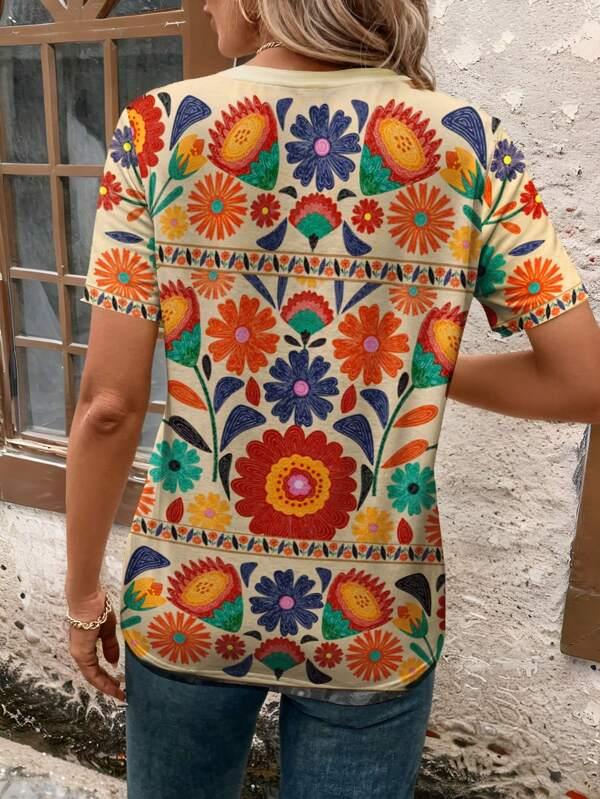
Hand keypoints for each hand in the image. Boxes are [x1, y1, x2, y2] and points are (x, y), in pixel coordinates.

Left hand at [66, 587, 124, 701]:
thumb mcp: (108, 630)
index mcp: (87, 645)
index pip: (97, 666)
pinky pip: (91, 672)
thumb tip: (113, 663)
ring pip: (92, 676)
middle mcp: (81, 652)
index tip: (120, 683)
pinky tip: (112, 686)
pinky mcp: (81, 653)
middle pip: (94, 674)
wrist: (89, 599)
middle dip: (108, 685)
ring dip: (105, 685)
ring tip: (118, 693)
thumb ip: (110, 646)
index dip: (108, 676)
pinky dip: (102, 681)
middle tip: (121, 693)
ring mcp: (79, 653)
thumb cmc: (99, 609)